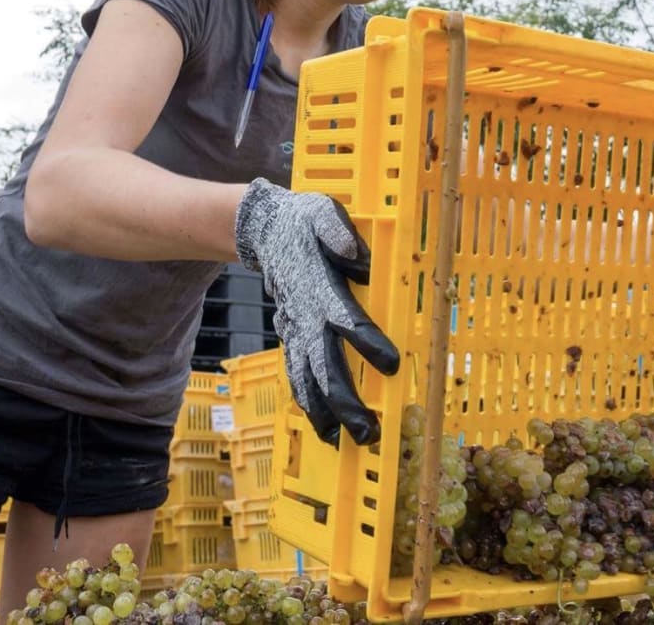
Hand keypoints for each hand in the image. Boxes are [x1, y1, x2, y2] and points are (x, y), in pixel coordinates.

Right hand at [235, 178, 398, 445]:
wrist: (262, 229)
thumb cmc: (301, 221)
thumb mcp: (320, 212)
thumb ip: (337, 230)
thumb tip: (358, 253)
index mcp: (319, 286)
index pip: (345, 318)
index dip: (367, 341)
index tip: (391, 363)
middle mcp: (304, 314)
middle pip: (323, 364)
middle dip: (344, 400)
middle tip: (367, 431)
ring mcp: (294, 327)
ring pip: (306, 377)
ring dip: (324, 412)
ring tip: (343, 441)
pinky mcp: (290, 333)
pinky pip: (296, 373)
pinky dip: (307, 402)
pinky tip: (321, 426)